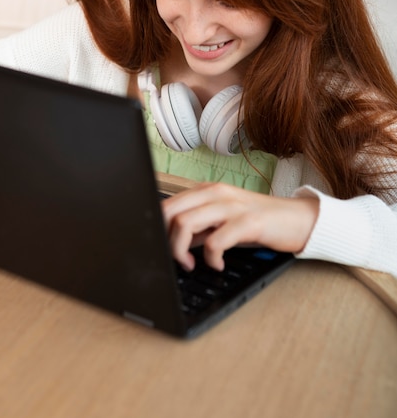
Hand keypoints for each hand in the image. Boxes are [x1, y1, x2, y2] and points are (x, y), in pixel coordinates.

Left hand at [162, 182, 318, 270]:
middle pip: (170, 212)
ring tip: (190, 264)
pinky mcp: (248, 222)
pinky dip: (209, 258)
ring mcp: (232, 205)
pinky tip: (217, 265)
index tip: (161, 248)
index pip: (167, 204)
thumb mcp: (222, 220)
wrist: (298, 220)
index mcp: (207, 190)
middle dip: (164, 240)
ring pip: (186, 223)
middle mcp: (216, 193)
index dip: (157, 228)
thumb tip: (168, 241)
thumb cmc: (258, 223)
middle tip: (175, 259)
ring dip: (180, 250)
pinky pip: (215, 241)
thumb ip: (198, 226)